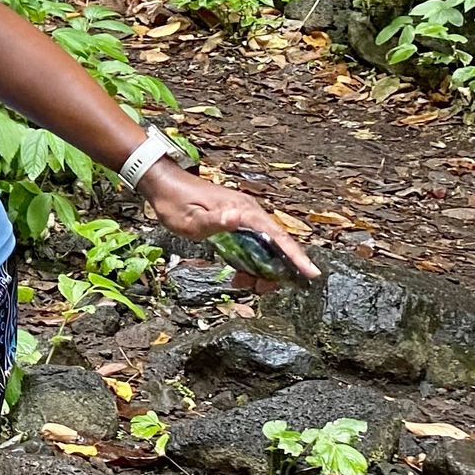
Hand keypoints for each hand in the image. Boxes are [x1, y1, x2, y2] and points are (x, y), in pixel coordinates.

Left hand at [136, 158, 317, 281]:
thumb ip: (215, 221)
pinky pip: (253, 246)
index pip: (277, 236)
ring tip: (246, 285)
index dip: (296, 256)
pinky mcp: (236, 222)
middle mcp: (249, 212)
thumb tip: (237, 218)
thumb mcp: (191, 218)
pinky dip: (250, 263)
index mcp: (244, 211)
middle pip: (276, 245)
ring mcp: (244, 216)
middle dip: (275, 271)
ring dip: (261, 270)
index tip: (311, 273)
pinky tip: (239, 276)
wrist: (162, 185)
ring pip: (265, 248)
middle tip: (260, 290)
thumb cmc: (175, 202)